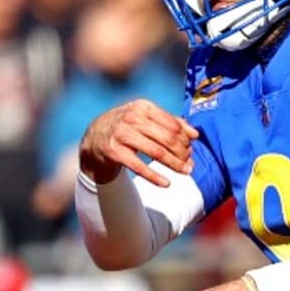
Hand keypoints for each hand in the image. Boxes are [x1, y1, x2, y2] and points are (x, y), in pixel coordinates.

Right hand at [79, 99, 198, 187]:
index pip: (173, 125)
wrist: (94, 138)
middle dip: (183, 154)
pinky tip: (166, 183)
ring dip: (174, 165)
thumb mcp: (146, 119)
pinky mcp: (114, 151)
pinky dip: (155, 177)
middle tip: (190, 165)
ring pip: (157, 152)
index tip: (191, 150)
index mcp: (143, 107)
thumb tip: (195, 134)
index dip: (186, 140)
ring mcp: (121, 134)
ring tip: (186, 172)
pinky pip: (139, 167)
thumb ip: (171, 123)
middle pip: (168, 139)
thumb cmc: (127, 127)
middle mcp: (132, 118)